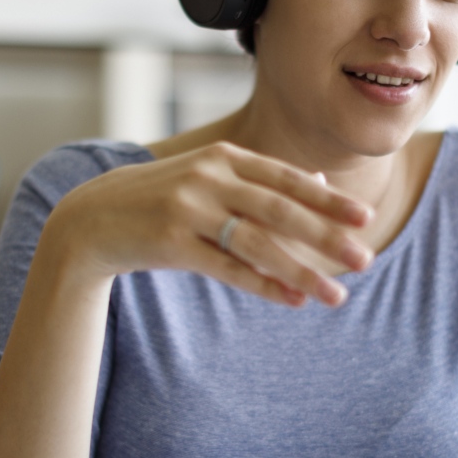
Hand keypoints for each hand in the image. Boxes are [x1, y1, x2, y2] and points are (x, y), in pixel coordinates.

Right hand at [47, 141, 373, 307]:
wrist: (92, 217)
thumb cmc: (163, 198)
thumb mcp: (211, 176)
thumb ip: (262, 178)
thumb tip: (322, 179)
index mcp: (224, 156)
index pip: (286, 178)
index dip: (327, 198)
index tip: (364, 218)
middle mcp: (209, 177)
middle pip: (279, 209)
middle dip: (326, 236)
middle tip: (365, 260)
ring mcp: (188, 208)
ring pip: (257, 243)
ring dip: (301, 270)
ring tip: (335, 294)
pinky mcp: (171, 242)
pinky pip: (227, 268)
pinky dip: (263, 285)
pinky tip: (293, 300)